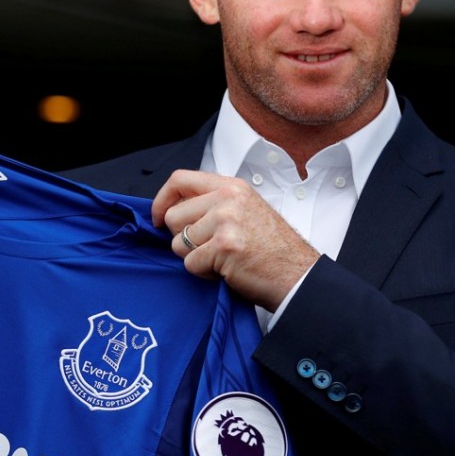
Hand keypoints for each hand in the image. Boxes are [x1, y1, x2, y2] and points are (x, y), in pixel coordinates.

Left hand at [152, 169, 320, 311]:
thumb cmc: (272, 249)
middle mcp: (227, 199)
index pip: (180, 179)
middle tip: (209, 248)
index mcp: (232, 187)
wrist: (297, 275)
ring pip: (177, 243)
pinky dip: (204, 273)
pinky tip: (226, 270)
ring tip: (222, 259)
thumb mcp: (246, 210)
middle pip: (173, 217)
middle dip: (182, 238)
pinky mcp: (223, 246)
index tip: (157, 217)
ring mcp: (225, 221)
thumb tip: (172, 209)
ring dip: (194, 257)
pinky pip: (190, 264)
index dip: (162, 199)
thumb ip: (213, 203)